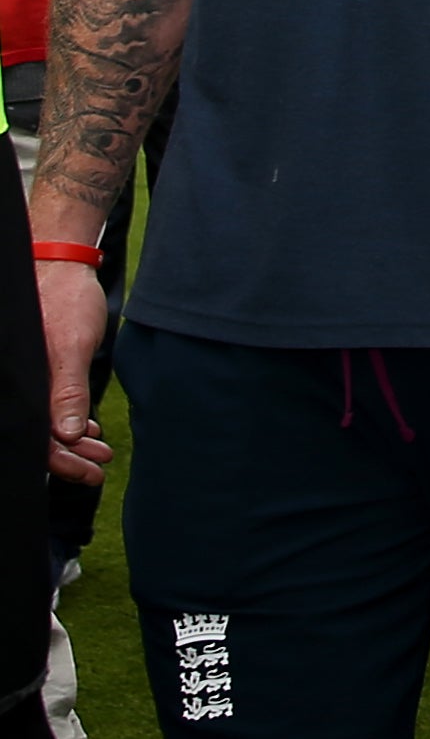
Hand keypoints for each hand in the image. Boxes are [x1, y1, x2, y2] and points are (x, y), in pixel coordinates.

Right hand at [37, 262, 107, 486]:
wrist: (61, 264)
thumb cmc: (65, 300)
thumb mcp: (71, 347)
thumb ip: (68, 391)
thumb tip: (67, 436)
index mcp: (20, 381)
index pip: (35, 437)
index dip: (60, 462)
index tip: (89, 473)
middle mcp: (18, 382)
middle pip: (37, 434)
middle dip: (69, 455)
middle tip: (100, 466)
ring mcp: (26, 375)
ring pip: (44, 420)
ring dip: (71, 439)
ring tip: (100, 450)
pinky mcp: (37, 367)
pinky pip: (45, 403)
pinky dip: (66, 419)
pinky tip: (86, 428)